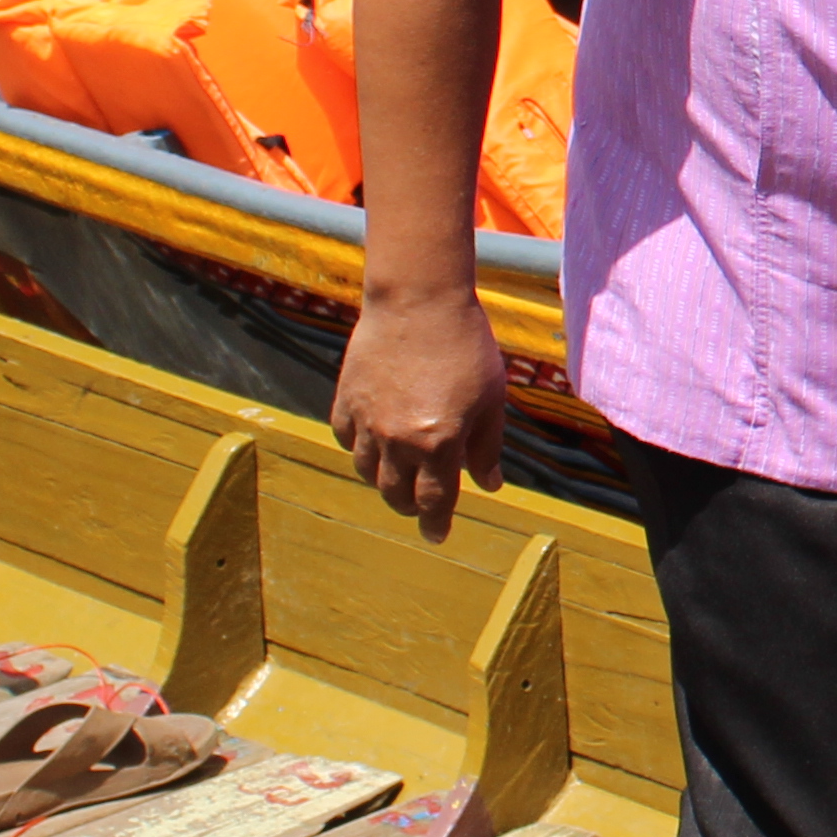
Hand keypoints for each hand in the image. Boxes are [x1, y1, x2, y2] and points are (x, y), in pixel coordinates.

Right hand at [335, 283, 509, 545]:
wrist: (419, 300)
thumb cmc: (466, 347)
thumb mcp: (491, 400)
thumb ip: (487, 448)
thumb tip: (490, 485)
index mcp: (438, 445)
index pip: (434, 502)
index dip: (435, 524)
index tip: (438, 536)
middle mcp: (397, 440)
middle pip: (396, 494)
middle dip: (410, 506)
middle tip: (421, 505)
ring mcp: (367, 421)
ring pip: (367, 471)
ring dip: (384, 480)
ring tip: (398, 474)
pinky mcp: (346, 399)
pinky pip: (346, 439)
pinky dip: (358, 447)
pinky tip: (373, 440)